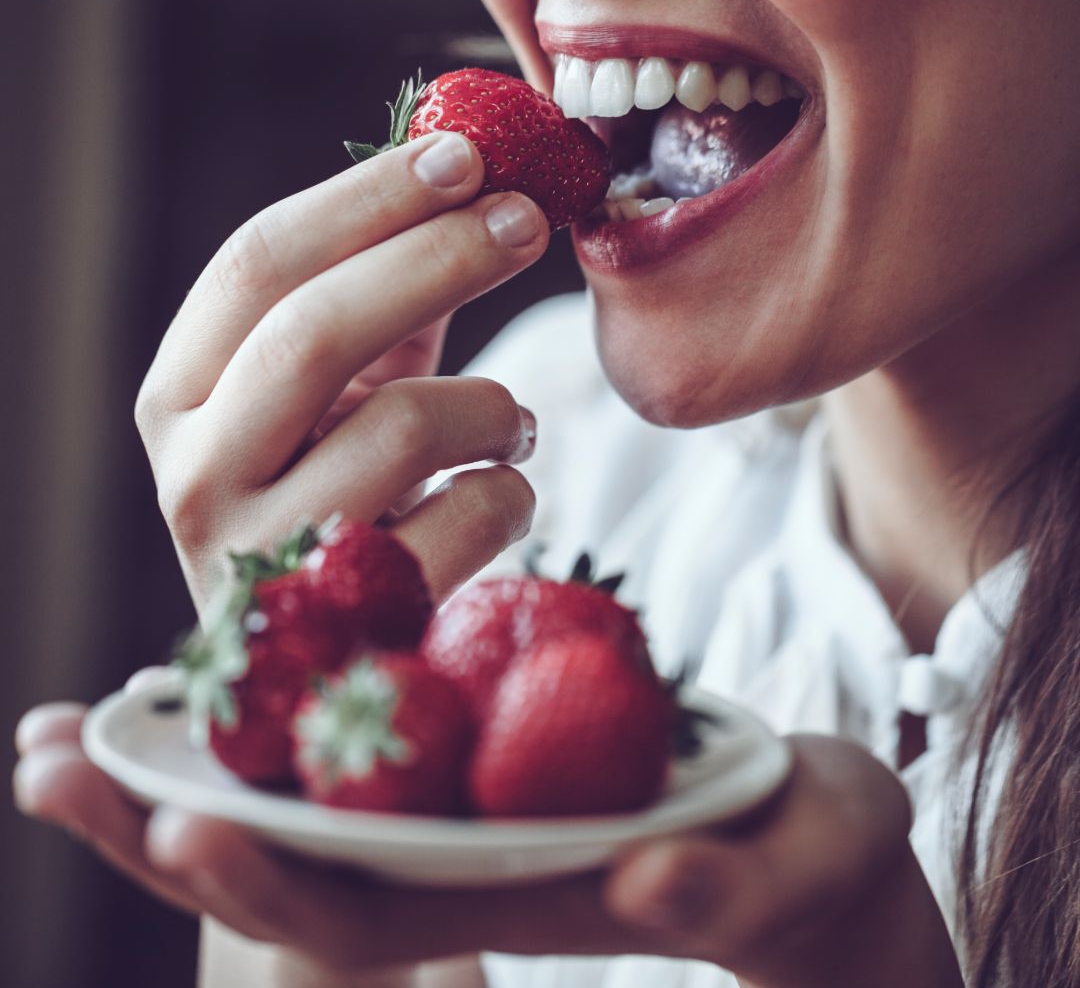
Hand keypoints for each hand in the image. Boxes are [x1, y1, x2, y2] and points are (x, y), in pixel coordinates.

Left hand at [14, 702, 962, 987]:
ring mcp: (458, 809)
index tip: (174, 813)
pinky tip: (200, 663)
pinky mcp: (472, 751)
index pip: (370, 910)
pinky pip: (350, 730)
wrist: (801, 840)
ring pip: (300, 798)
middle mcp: (464, 861)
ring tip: (67, 726)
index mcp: (522, 895)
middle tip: (45, 761)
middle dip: (166, 824)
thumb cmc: (806, 855)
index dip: (268, 873)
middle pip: (291, 862)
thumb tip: (650, 883)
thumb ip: (730, 880)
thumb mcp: (792, 858)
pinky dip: (267, 702)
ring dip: (182, 763)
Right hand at [135, 130, 548, 608]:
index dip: (367, 199)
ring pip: (407, 426)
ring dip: (493, 404)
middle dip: (439, 257)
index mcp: (180, 397)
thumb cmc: (334, 494)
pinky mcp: (350, 618)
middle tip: (525, 220)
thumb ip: (379, 300)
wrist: (321, 651)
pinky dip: (511, 489)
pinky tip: (499, 492)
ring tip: (510, 421)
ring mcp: (265, 555)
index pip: (258, 265)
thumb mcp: (334, 394)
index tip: (464, 155)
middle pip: (316, 329)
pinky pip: (468, 514)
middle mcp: (196, 474)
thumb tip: (473, 185)